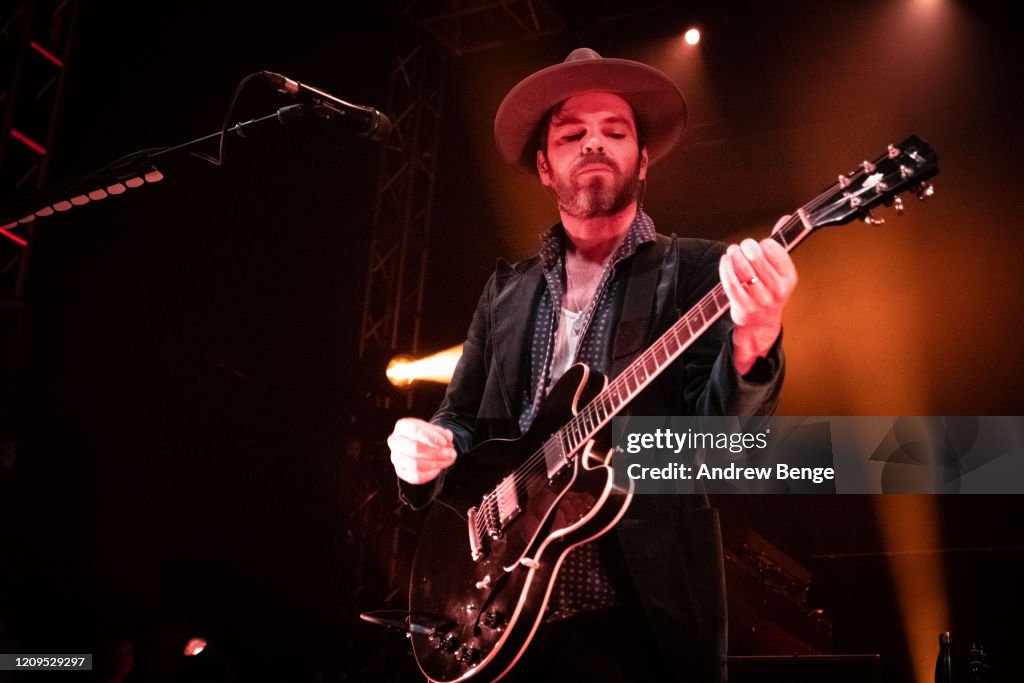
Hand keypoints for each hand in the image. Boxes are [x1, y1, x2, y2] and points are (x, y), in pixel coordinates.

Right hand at [388, 418, 456, 484]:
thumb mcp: (435, 430)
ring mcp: (395, 457)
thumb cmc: (427, 435)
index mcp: (402, 426)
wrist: (419, 444)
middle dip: (436, 453)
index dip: (431, 437)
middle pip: (415, 448)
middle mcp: (395, 441)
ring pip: (415, 465)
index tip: (445, 443)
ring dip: (435, 464)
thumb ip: (442, 433)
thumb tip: (448, 439)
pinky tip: (438, 469)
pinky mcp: (400, 470)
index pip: (415, 430)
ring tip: (449, 460)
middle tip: (452, 453)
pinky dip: (429, 474)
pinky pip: (415, 477)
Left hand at [719, 215, 797, 373]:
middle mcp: (777, 289)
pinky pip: (731, 283)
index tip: (760, 244)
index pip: (776, 252)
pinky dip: (725, 268)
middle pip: (757, 259)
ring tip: (732, 251)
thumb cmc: (770, 289)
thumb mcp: (780, 270)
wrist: (762, 322)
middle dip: (746, 247)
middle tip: (742, 245)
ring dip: (734, 256)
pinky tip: (725, 260)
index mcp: (789, 278)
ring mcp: (760, 299)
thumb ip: (780, 244)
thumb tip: (786, 218)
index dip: (764, 244)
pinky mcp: (743, 306)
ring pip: (743, 270)